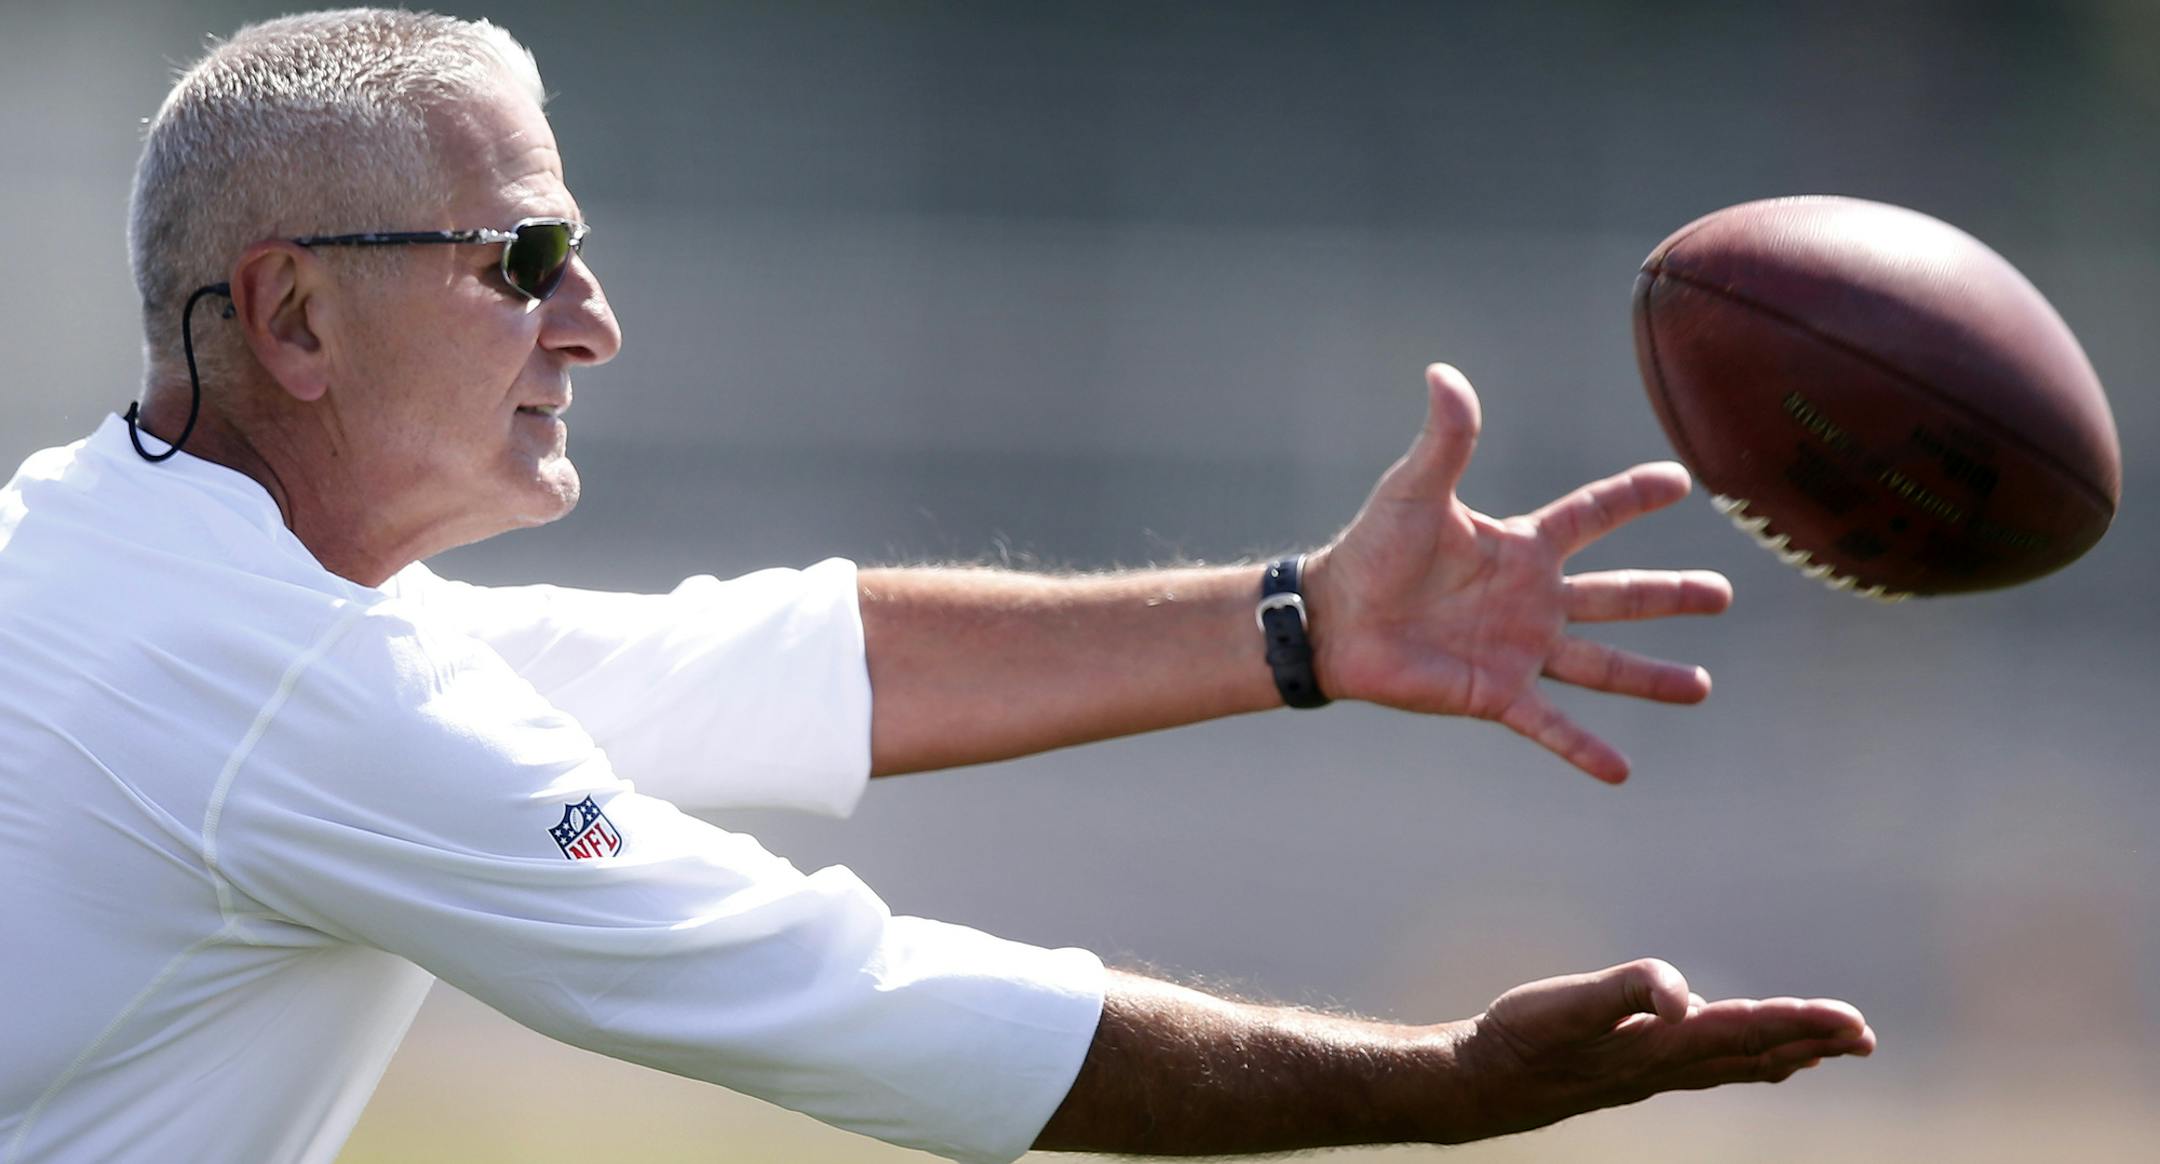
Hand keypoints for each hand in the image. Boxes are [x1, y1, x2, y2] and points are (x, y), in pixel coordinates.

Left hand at [1305, 363, 1732, 781]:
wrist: (1334, 620)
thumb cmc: (1371, 549)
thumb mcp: (1414, 490)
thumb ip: (1445, 439)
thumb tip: (1443, 373)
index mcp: (1519, 547)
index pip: (1591, 516)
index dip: (1632, 497)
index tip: (1681, 481)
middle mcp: (1530, 599)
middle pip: (1618, 595)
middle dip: (1670, 594)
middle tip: (1724, 594)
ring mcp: (1518, 649)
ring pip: (1601, 666)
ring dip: (1650, 677)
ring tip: (1701, 686)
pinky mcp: (1496, 694)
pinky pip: (1550, 724)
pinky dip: (1583, 748)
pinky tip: (1622, 772)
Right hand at [1446, 958, 1876, 1141]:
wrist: (1482, 1083)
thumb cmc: (1520, 1038)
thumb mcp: (1568, 1005)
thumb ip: (1627, 991)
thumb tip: (1684, 998)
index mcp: (1661, 1045)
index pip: (1746, 1030)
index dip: (1801, 1023)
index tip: (1853, 1023)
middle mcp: (1667, 1063)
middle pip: (1755, 1052)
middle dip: (1812, 1040)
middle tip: (1866, 1036)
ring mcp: (1653, 1070)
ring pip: (1737, 1063)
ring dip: (1789, 1050)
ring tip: (1834, 1046)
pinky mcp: (1635, 1068)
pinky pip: (1709, 1065)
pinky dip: (1747, 1058)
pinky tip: (1755, 1055)